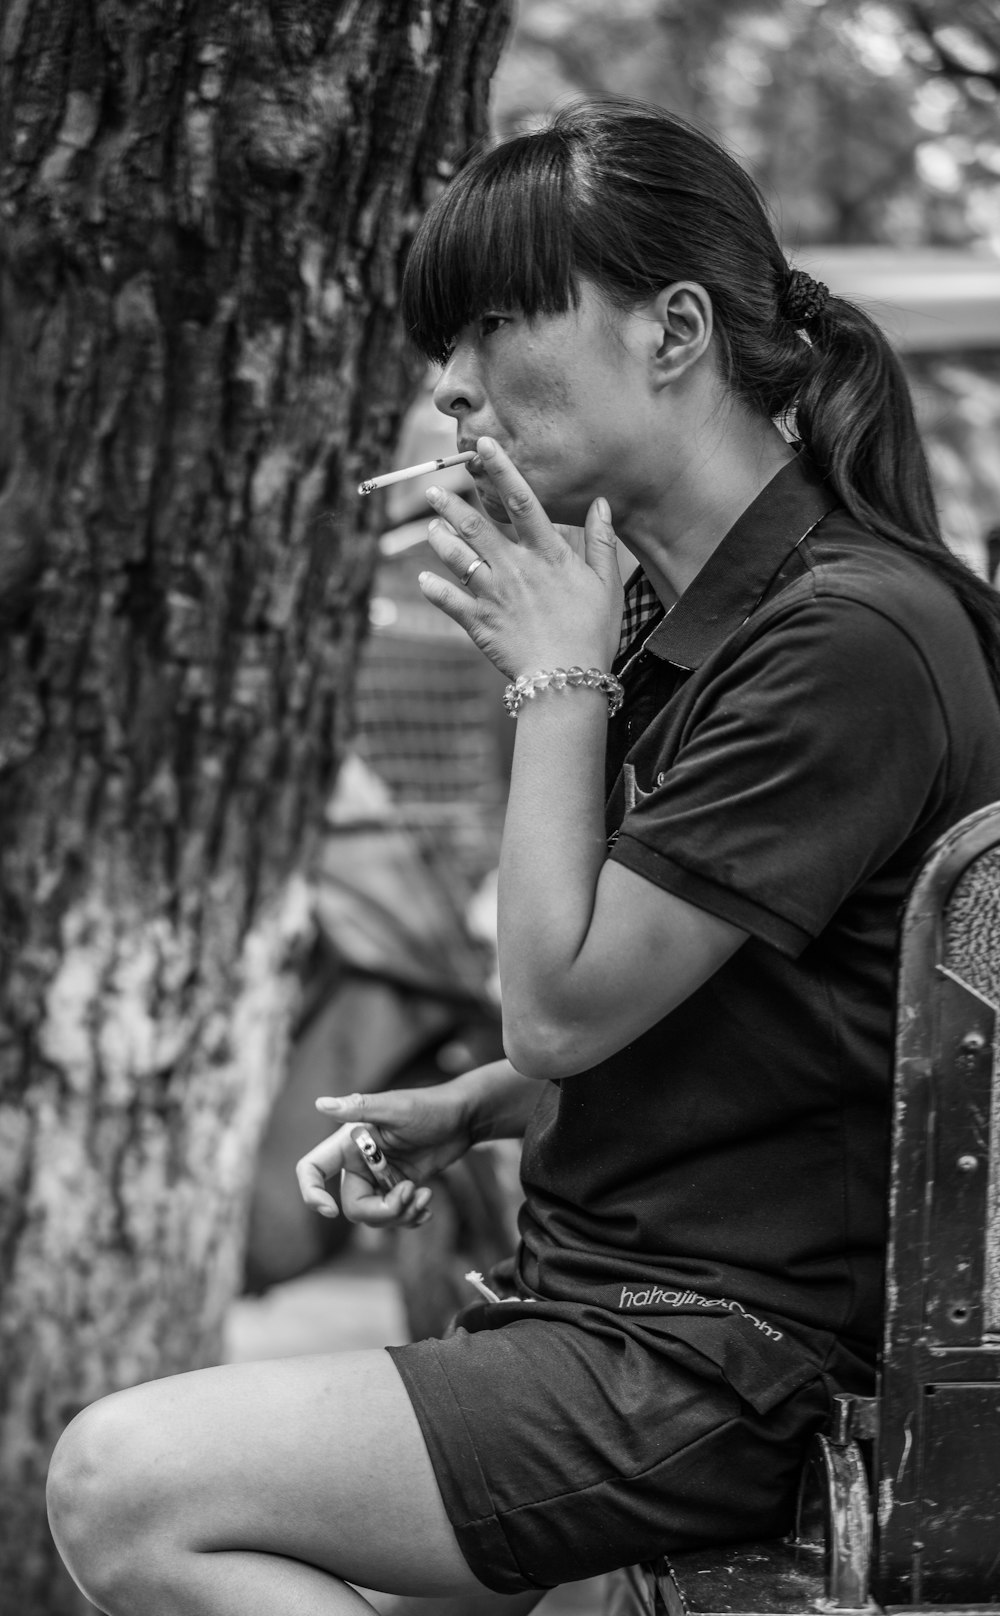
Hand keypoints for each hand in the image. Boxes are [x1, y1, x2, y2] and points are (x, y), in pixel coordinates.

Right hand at [295, 1085, 474, 1228]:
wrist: (463, 1118)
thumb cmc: (430, 1106)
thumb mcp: (396, 1108)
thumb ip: (360, 1108)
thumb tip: (320, 1103)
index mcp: (349, 1143)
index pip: (312, 1169)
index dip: (312, 1193)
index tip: (330, 1211)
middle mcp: (359, 1162)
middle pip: (352, 1205)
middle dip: (382, 1210)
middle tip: (411, 1193)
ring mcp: (379, 1178)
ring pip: (375, 1217)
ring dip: (401, 1214)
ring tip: (425, 1195)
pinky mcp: (398, 1188)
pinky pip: (394, 1217)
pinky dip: (409, 1217)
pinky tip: (427, 1206)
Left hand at [418, 437, 623, 678]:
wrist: (566, 679)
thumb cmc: (593, 632)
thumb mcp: (607, 583)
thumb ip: (601, 540)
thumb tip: (600, 502)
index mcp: (548, 554)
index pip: (523, 501)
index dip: (502, 470)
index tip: (484, 446)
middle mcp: (516, 568)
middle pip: (477, 525)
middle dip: (452, 504)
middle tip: (434, 489)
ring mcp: (493, 594)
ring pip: (457, 556)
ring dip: (439, 539)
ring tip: (430, 528)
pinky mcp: (478, 622)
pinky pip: (448, 599)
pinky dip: (433, 587)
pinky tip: (424, 577)